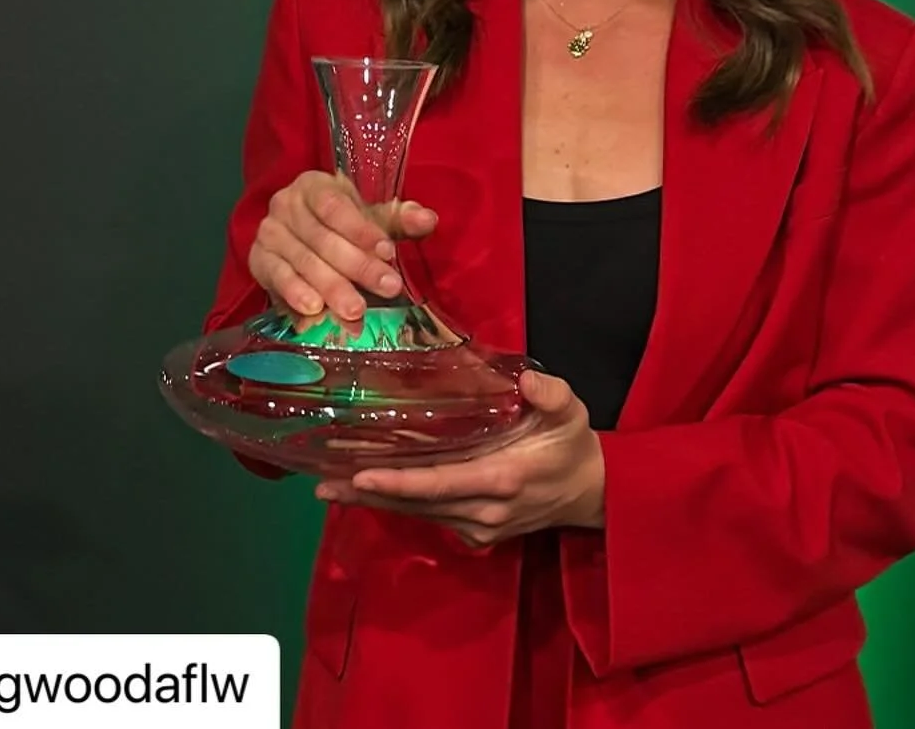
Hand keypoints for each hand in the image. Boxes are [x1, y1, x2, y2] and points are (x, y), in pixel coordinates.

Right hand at [248, 170, 437, 324]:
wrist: (298, 237)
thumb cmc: (342, 224)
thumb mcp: (370, 218)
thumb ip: (398, 219)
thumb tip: (429, 220)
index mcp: (314, 185)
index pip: (335, 205)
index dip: (362, 229)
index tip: (388, 252)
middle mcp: (285, 204)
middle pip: (322, 238)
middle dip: (357, 266)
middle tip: (388, 288)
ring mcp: (269, 232)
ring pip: (303, 262)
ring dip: (331, 288)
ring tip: (356, 311)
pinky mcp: (258, 260)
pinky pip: (277, 278)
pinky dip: (295, 295)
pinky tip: (314, 312)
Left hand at [315, 369, 604, 544]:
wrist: (592, 493)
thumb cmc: (573, 445)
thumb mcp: (571, 411)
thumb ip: (550, 394)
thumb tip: (525, 381)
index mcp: (502, 478)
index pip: (442, 483)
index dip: (400, 482)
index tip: (362, 476)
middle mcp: (483, 510)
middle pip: (417, 502)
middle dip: (368, 493)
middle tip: (322, 481)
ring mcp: (478, 527)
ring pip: (418, 513)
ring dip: (374, 502)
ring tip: (331, 487)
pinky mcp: (475, 533)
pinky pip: (430, 516)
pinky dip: (398, 503)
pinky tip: (368, 491)